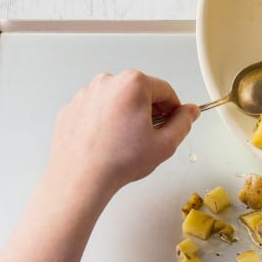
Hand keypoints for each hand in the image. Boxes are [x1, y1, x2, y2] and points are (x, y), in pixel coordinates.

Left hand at [44, 70, 199, 199]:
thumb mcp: (165, 144)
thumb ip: (183, 123)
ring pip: (117, 100)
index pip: (165, 90)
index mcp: (133, 84)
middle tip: (148, 137)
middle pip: (139, 92)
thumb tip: (190, 112)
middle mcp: (107, 82)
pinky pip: (96, 110)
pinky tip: (108, 142)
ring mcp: (86, 94)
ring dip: (126, 115)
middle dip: (148, 111)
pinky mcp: (72, 108)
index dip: (174, 108)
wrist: (80, 179)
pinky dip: (104, 121)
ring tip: (125, 143)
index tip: (173, 122)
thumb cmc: (118, 162)